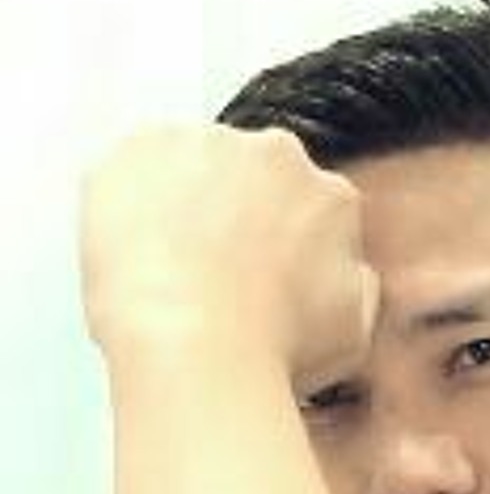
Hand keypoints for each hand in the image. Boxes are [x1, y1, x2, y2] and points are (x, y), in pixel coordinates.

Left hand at [79, 125, 377, 391]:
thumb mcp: (352, 331)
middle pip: (251, 175)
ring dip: (182, 204)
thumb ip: (356, 283)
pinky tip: (135, 256)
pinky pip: (131, 170)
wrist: (193, 346)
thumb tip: (347, 267)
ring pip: (191, 167)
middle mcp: (274, 155)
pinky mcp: (139, 150)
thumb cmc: (269, 347)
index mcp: (331, 197)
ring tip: (170, 269)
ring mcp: (205, 146)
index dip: (285, 242)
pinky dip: (128, 205)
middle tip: (215, 272)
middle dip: (235, 212)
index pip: (309, 205)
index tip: (265, 270)